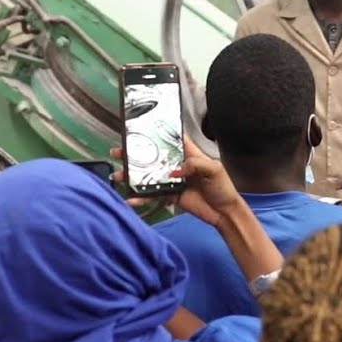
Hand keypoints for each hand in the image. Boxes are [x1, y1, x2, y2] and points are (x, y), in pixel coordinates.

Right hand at [111, 136, 245, 226]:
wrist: (224, 212)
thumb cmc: (222, 187)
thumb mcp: (213, 169)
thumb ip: (194, 165)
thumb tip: (174, 170)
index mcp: (188, 153)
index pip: (170, 139)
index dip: (156, 133)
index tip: (138, 129)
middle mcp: (177, 165)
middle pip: (153, 156)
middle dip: (135, 154)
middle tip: (118, 151)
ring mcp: (171, 180)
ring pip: (148, 176)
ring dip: (132, 176)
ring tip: (117, 175)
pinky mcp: (169, 195)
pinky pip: (152, 195)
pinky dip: (141, 197)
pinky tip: (130, 199)